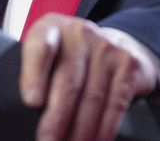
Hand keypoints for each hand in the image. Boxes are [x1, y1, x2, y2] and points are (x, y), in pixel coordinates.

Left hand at [20, 13, 157, 140]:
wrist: (118, 43)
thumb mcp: (49, 54)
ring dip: (80, 131)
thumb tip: (31, 115)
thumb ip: (34, 75)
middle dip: (56, 120)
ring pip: (92, 98)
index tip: (32, 103)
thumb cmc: (71, 57)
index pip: (40, 48)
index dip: (35, 76)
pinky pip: (116, 103)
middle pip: (68, 82)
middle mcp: (79, 33)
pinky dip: (105, 128)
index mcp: (51, 28)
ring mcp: (107, 47)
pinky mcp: (128, 65)